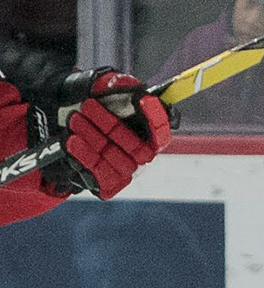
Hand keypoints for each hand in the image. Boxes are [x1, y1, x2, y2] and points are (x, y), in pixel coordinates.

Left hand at [39, 69, 171, 199]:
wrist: (58, 122)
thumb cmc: (87, 105)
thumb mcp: (100, 87)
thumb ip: (118, 85)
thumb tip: (136, 88)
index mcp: (146, 134)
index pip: (162, 133)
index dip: (157, 118)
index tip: (144, 100)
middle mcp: (140, 155)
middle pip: (138, 149)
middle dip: (111, 125)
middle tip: (87, 105)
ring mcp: (124, 170)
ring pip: (118, 161)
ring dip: (94, 139)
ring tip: (74, 119)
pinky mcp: (106, 182)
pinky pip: (101, 175)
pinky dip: (86, 157)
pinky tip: (72, 141)